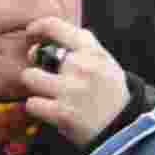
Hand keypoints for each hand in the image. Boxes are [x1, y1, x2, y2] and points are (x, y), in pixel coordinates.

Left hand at [21, 17, 130, 147]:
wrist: (124, 128)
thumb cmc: (110, 93)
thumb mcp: (105, 61)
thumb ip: (81, 46)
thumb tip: (46, 38)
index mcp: (92, 50)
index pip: (54, 26)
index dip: (37, 28)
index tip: (31, 35)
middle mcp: (81, 66)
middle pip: (37, 53)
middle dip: (36, 64)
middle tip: (46, 74)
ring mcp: (71, 90)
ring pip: (29, 77)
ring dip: (35, 86)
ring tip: (48, 93)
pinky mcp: (62, 113)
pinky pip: (31, 103)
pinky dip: (38, 108)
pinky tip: (51, 110)